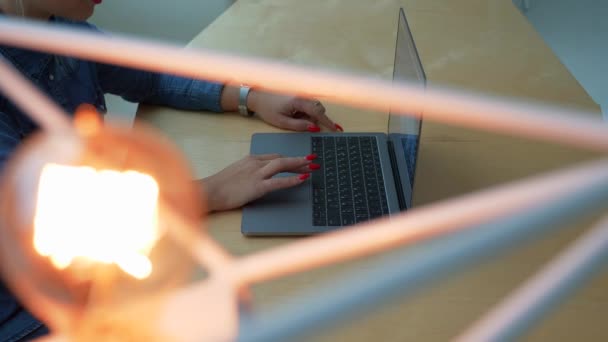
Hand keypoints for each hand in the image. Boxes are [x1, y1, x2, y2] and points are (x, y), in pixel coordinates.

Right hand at [199, 154, 318, 211]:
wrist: (209, 191)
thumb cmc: (220, 185)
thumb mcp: (236, 172)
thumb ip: (250, 171)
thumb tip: (261, 175)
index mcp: (250, 159)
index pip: (274, 156)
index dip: (289, 158)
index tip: (300, 160)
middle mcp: (255, 163)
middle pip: (281, 158)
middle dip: (298, 159)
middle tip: (312, 159)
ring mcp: (256, 174)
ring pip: (281, 165)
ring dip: (298, 165)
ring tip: (311, 166)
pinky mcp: (256, 186)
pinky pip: (278, 181)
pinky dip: (292, 179)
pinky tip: (302, 179)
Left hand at [248, 91, 343, 131]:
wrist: (257, 96)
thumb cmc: (267, 109)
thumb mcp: (282, 122)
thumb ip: (300, 125)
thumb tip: (314, 128)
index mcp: (298, 101)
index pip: (318, 112)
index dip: (328, 122)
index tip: (336, 129)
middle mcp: (302, 94)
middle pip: (319, 108)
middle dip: (316, 119)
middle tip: (301, 124)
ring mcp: (301, 93)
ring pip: (314, 106)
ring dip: (310, 115)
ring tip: (293, 117)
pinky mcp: (299, 94)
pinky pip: (309, 104)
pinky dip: (306, 111)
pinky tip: (295, 114)